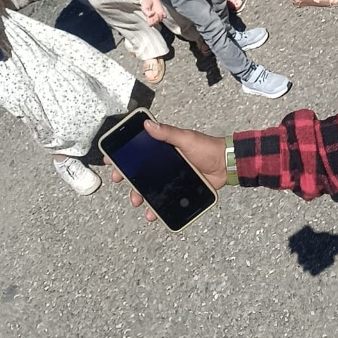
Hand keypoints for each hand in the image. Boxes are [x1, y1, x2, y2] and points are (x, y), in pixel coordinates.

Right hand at [109, 120, 227, 221]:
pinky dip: (156, 208)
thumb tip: (147, 124)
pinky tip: (153, 213)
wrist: (225, 165)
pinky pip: (164, 200)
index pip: (138, 151)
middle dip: (128, 178)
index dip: (123, 156)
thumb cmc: (207, 148)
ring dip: (140, 196)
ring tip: (138, 202)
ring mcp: (171, 177)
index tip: (111, 160)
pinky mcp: (179, 190)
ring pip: (149, 188)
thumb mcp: (186, 138)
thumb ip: (167, 133)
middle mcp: (164, 163)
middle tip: (121, 181)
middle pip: (140, 172)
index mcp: (163, 148)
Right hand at [141, 0, 166, 25]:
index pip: (151, 24)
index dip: (152, 23)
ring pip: (161, 20)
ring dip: (160, 17)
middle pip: (156, 23)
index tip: (151, 18)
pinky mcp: (162, 12)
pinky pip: (165, 16)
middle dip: (156, 20)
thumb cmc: (146, 4)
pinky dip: (164, 15)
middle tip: (156, 14)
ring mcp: (158, 15)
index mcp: (149, 18)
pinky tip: (162, 12)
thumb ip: (147, 13)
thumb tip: (152, 14)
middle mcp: (154, 18)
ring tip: (158, 13)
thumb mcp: (144, 8)